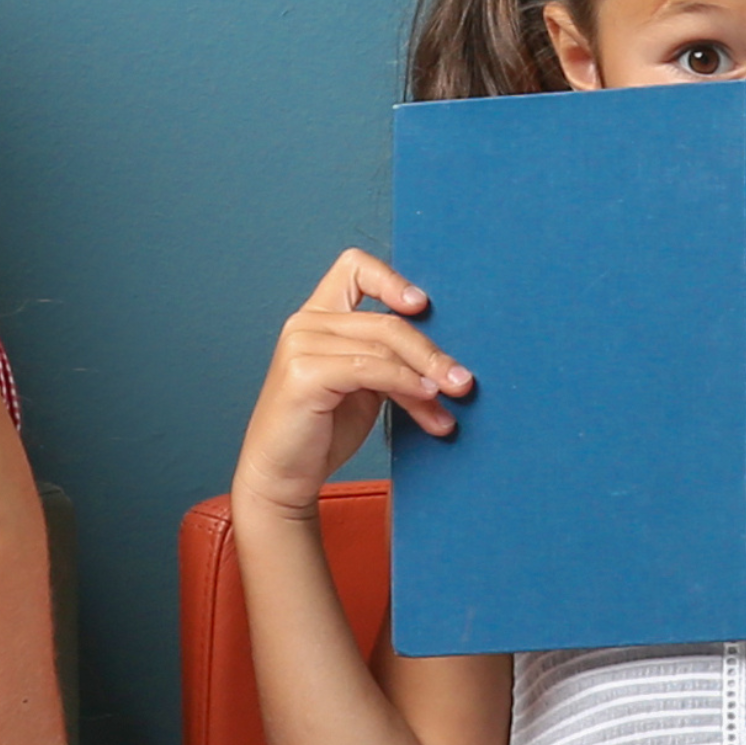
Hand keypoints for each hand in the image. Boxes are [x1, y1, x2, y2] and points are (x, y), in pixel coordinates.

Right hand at [235, 249, 464, 519]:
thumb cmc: (322, 432)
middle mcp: (306, 323)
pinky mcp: (305, 373)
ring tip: (447, 404)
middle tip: (462, 381)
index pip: (354, 268)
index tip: (422, 305)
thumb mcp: (365, 387)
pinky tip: (426, 402)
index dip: (392, 279)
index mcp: (318, 317)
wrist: (284, 477)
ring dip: (425, 378)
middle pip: (386, 321)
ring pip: (384, 346)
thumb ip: (390, 362)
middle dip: (431, 353)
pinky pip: (371, 369)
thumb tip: (446, 363)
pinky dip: (406, 384)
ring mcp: (302, 345)